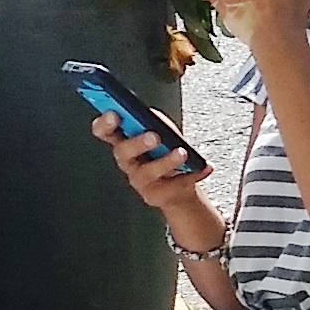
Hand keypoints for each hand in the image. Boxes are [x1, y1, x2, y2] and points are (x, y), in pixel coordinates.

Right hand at [96, 107, 214, 222]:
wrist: (178, 185)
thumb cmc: (165, 152)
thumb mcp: (161, 131)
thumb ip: (155, 121)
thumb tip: (152, 117)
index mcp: (124, 141)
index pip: (104, 131)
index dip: (104, 124)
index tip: (113, 114)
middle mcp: (128, 161)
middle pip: (123, 152)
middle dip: (137, 143)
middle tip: (154, 136)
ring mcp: (140, 180)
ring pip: (148, 173)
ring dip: (166, 161)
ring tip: (182, 152)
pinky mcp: (156, 195)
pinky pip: (173, 185)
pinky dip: (193, 174)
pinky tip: (204, 167)